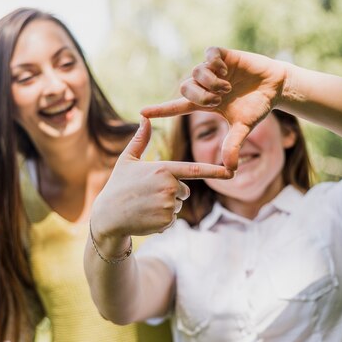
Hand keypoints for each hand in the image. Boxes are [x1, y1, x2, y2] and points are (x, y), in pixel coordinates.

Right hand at [92, 116, 231, 243]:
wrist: (108, 216)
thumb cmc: (118, 185)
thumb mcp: (127, 160)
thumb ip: (141, 140)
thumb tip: (145, 118)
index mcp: (163, 169)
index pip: (196, 169)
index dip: (216, 170)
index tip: (233, 171)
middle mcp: (169, 187)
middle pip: (184, 189)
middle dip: (171, 192)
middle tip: (147, 194)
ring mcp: (168, 206)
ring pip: (178, 204)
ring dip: (165, 206)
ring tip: (145, 205)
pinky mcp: (166, 222)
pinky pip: (172, 220)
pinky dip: (162, 220)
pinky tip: (145, 217)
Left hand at [141, 47, 287, 170]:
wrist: (275, 87)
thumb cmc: (257, 107)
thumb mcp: (243, 127)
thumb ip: (233, 145)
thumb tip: (230, 169)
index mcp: (205, 103)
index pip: (176, 107)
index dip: (160, 110)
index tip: (142, 113)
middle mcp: (205, 85)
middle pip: (185, 89)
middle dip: (199, 97)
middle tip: (216, 101)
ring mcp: (214, 70)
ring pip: (196, 73)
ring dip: (210, 83)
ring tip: (227, 89)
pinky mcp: (223, 55)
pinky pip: (209, 55)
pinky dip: (214, 63)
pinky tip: (226, 70)